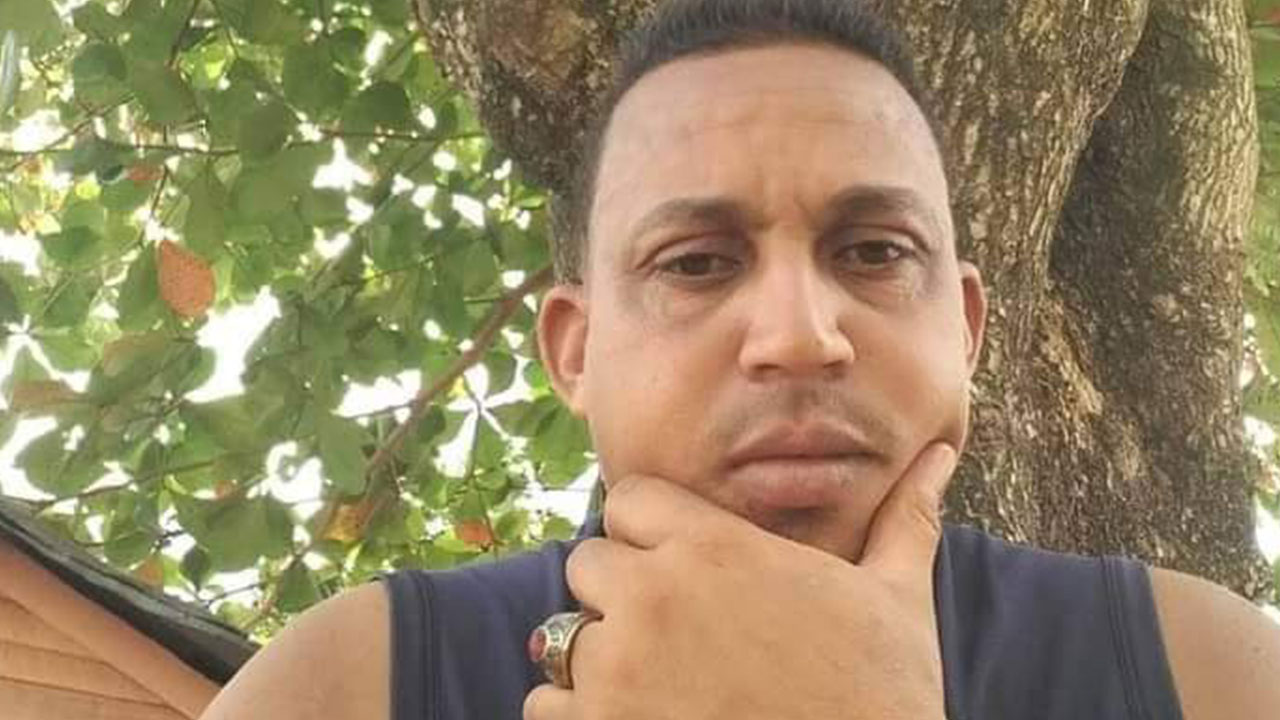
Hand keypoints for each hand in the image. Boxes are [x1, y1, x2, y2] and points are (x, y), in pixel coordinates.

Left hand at [523, 442, 957, 719]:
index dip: (652, 530)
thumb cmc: (884, 697)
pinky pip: (545, 707)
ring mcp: (619, 672)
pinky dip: (577, 717)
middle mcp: (655, 598)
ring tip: (655, 686)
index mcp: (718, 550)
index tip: (684, 566)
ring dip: (596, 659)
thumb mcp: (899, 599)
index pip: (629, 500)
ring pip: (560, 637)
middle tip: (675, 635)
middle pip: (588, 563)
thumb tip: (944, 453)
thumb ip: (906, 519)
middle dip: (622, 593)